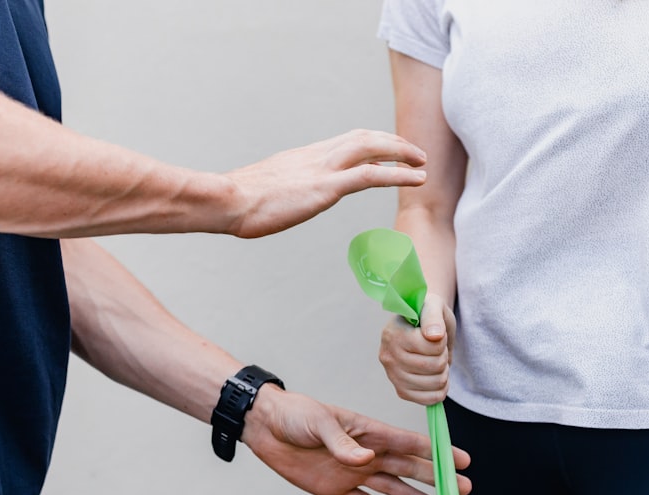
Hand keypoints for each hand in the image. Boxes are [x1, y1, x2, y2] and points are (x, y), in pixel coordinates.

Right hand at [225, 129, 426, 238]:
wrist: (226, 200)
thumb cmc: (237, 202)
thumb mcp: (263, 190)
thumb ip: (280, 190)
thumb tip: (279, 199)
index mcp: (303, 157)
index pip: (344, 142)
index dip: (371, 143)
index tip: (387, 151)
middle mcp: (316, 156)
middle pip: (363, 137)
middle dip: (392, 143)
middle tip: (413, 153)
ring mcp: (322, 169)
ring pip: (372, 148)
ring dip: (401, 153)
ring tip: (422, 162)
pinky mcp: (326, 187)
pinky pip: (371, 175)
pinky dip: (398, 174)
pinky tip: (416, 178)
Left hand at [241, 384, 470, 494]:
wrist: (266, 428)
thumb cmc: (295, 415)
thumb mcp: (319, 423)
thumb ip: (343, 443)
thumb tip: (366, 460)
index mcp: (369, 431)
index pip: (410, 444)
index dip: (437, 452)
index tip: (462, 460)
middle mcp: (368, 452)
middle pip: (409, 468)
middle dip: (437, 478)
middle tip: (464, 489)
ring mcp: (354, 471)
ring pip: (393, 488)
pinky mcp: (337, 488)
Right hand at [379, 292, 455, 405]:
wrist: (422, 327)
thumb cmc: (427, 316)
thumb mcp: (433, 306)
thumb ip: (433, 318)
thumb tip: (434, 336)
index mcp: (393, 334)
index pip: (432, 346)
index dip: (442, 340)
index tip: (436, 333)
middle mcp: (388, 356)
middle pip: (434, 366)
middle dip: (444, 356)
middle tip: (436, 348)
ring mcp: (392, 376)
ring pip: (434, 384)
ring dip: (443, 372)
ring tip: (434, 360)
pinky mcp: (401, 391)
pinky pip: (428, 400)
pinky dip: (440, 390)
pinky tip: (436, 377)